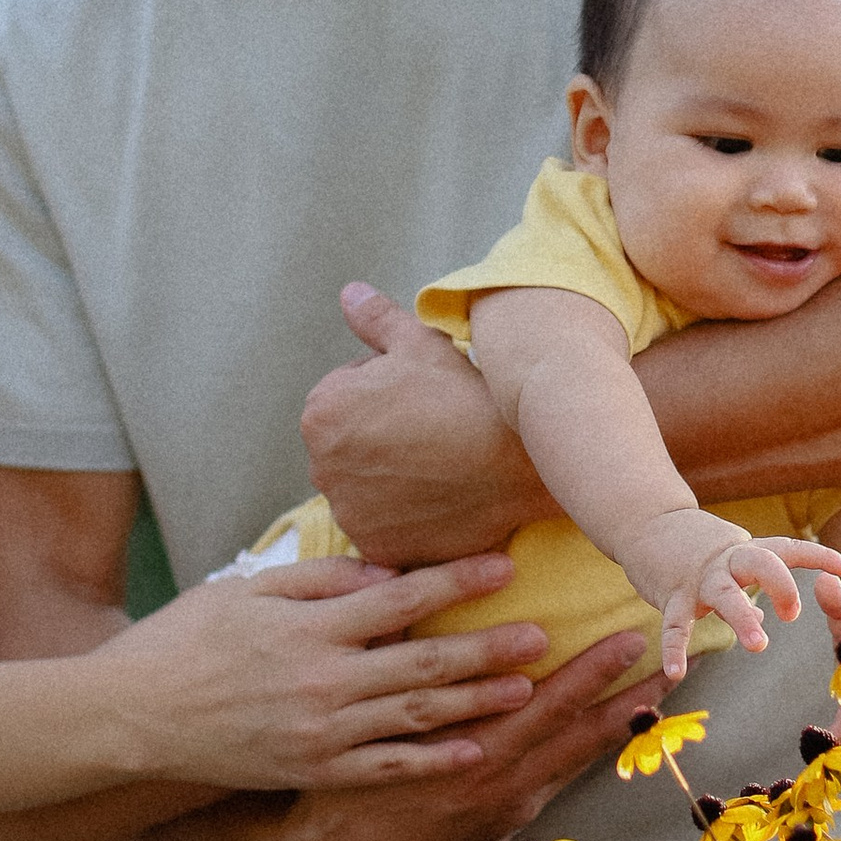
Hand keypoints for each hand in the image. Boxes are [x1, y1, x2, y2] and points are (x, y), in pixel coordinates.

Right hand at [96, 554, 554, 790]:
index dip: (457, 581)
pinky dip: (434, 759)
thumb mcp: (246, 590)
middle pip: (424, 660)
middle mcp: (325, 680)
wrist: (132, 721)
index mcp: (310, 627)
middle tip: (543, 633)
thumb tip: (384, 571)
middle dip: (490, 647)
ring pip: (418, 714)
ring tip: (528, 687)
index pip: (400, 597)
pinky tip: (475, 750)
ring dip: (477, 701)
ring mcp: (323, 731)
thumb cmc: (185, 643)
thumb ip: (318, 579)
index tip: (507, 566)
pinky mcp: (315, 769)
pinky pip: (388, 766)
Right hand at [244, 628, 650, 840]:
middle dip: (627, 691)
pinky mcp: (504, 819)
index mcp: (467, 751)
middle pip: (577, 730)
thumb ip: (390, 654)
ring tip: (664, 687)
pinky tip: (617, 724)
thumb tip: (402, 583)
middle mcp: (497, 781)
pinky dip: (592, 749)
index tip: (629, 639)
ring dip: (623, 721)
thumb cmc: (342, 774)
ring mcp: (505, 805)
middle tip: (674, 655)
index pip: (545, 705)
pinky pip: (559, 777)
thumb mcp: (361, 718)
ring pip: (578, 758)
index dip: (592, 673)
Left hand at [300, 286, 534, 558]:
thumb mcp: (421, 344)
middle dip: (379, 437)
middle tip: (432, 431)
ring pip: (364, 487)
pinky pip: (383, 527)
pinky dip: (404, 516)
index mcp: (321, 411)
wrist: (520, 461)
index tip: (421, 399)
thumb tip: (348, 293)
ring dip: (389, 478)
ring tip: (438, 465)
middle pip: (348, 445)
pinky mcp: (377, 547)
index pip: (343, 398)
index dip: (384, 394)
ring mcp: (348, 512)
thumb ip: (376, 319)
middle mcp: (320, 466)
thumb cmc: (468, 395)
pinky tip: (439, 497)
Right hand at [624, 514, 840, 679]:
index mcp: (744, 552)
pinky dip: (674, 649)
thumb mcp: (727, 557)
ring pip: (724, 595)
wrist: (644, 521)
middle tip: (793, 614)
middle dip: (781, 585)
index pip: (786, 548)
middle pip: (760, 563)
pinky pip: (674, 625)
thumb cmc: (692, 545)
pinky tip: (676, 673)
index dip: (817, 555)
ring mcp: (698, 578)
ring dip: (742, 618)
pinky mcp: (671, 594)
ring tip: (759, 644)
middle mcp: (726, 561)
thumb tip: (765, 613)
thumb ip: (749, 582)